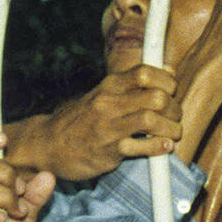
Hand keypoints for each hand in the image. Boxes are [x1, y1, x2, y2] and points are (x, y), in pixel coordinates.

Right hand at [23, 65, 181, 180]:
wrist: (47, 144)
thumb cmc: (81, 120)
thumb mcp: (103, 94)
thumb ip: (133, 84)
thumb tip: (168, 70)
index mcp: (108, 86)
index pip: (145, 73)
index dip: (167, 82)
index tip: (171, 92)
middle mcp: (107, 103)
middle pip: (156, 97)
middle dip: (175, 109)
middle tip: (174, 118)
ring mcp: (107, 127)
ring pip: (151, 120)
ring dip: (171, 129)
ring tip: (171, 134)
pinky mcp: (107, 151)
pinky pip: (141, 148)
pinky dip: (158, 148)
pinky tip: (162, 147)